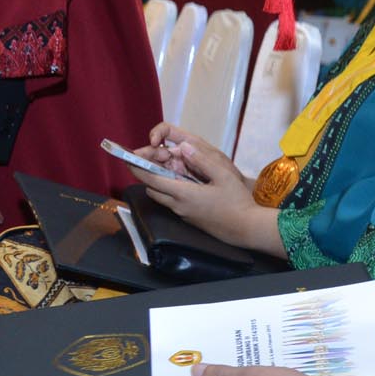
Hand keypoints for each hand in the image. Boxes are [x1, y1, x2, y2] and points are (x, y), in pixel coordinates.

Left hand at [131, 124, 285, 256]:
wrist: (246, 229)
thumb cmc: (237, 201)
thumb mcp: (224, 176)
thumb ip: (202, 160)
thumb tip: (183, 147)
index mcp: (183, 193)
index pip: (151, 179)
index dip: (137, 167)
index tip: (128, 157)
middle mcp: (178, 205)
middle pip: (151, 190)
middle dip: (147, 175)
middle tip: (155, 160)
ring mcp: (183, 214)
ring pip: (161, 197)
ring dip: (159, 184)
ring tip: (170, 170)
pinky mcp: (189, 219)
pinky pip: (172, 203)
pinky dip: (171, 192)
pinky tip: (186, 184)